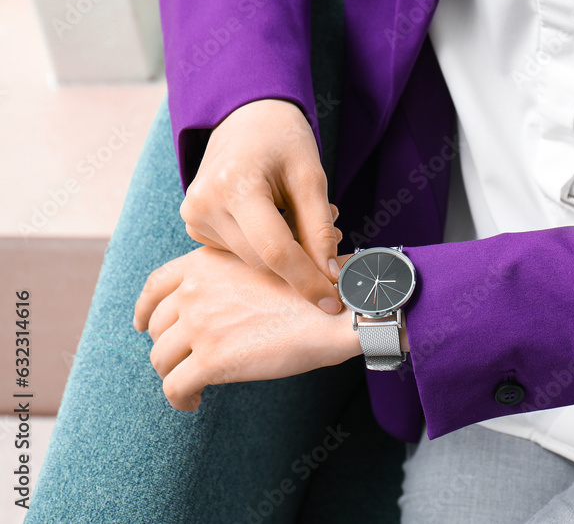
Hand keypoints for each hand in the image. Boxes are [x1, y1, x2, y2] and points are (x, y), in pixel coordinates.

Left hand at [133, 245, 360, 411]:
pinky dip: (179, 399)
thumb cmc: (311, 292)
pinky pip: (175, 387)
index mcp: (205, 264)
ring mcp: (201, 325)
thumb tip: (210, 306)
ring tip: (192, 387)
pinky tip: (193, 404)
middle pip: (158, 327)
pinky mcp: (211, 360)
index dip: (144, 309)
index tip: (142, 325)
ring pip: (162, 359)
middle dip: (169, 347)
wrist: (336, 312)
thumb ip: (227, 280)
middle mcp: (195, 291)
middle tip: (187, 361)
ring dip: (174, 375)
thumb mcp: (260, 266)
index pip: (155, 285)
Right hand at [179, 98, 342, 311]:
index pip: (275, 251)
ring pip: (252, 262)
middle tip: (332, 235)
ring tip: (303, 216)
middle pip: (262, 261)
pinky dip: (266, 247)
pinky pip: (240, 253)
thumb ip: (320, 228)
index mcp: (234, 186)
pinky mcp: (196, 227)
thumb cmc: (282, 140)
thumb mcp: (311, 176)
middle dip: (302, 263)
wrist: (246, 119)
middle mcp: (204, 206)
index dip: (307, 280)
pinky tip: (280, 220)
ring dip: (286, 253)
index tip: (334, 302)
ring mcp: (195, 218)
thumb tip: (329, 276)